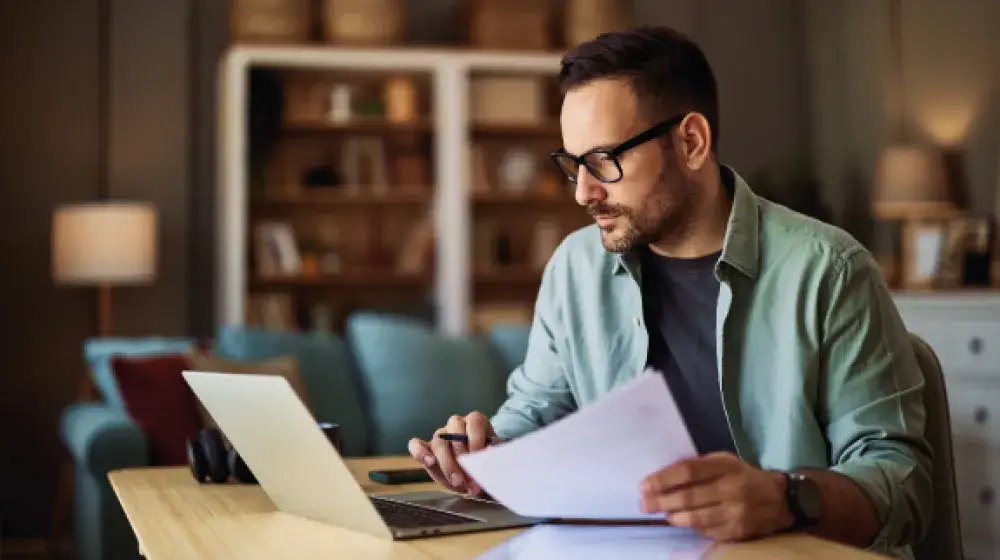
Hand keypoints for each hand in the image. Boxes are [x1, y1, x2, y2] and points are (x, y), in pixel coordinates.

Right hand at [407, 411, 496, 495]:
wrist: (475, 476)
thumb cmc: (487, 465)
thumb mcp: (494, 461)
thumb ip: (492, 458)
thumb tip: (488, 454)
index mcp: (476, 422)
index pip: (474, 421)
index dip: (476, 440)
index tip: (478, 460)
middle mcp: (457, 424)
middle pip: (454, 429)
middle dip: (461, 456)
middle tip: (468, 478)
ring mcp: (441, 435)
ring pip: (438, 439)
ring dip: (447, 462)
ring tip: (456, 482)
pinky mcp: (427, 448)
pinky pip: (416, 444)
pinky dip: (420, 452)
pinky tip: (429, 463)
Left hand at [639, 452, 793, 541]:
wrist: (779, 499)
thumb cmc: (743, 476)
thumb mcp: (724, 462)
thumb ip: (697, 466)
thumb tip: (663, 476)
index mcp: (726, 467)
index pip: (687, 472)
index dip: (663, 479)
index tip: (644, 485)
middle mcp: (731, 490)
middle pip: (688, 497)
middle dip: (661, 501)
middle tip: (644, 504)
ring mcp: (735, 513)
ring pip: (694, 518)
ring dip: (672, 516)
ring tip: (662, 513)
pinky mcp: (737, 531)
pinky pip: (705, 531)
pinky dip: (691, 526)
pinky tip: (683, 521)